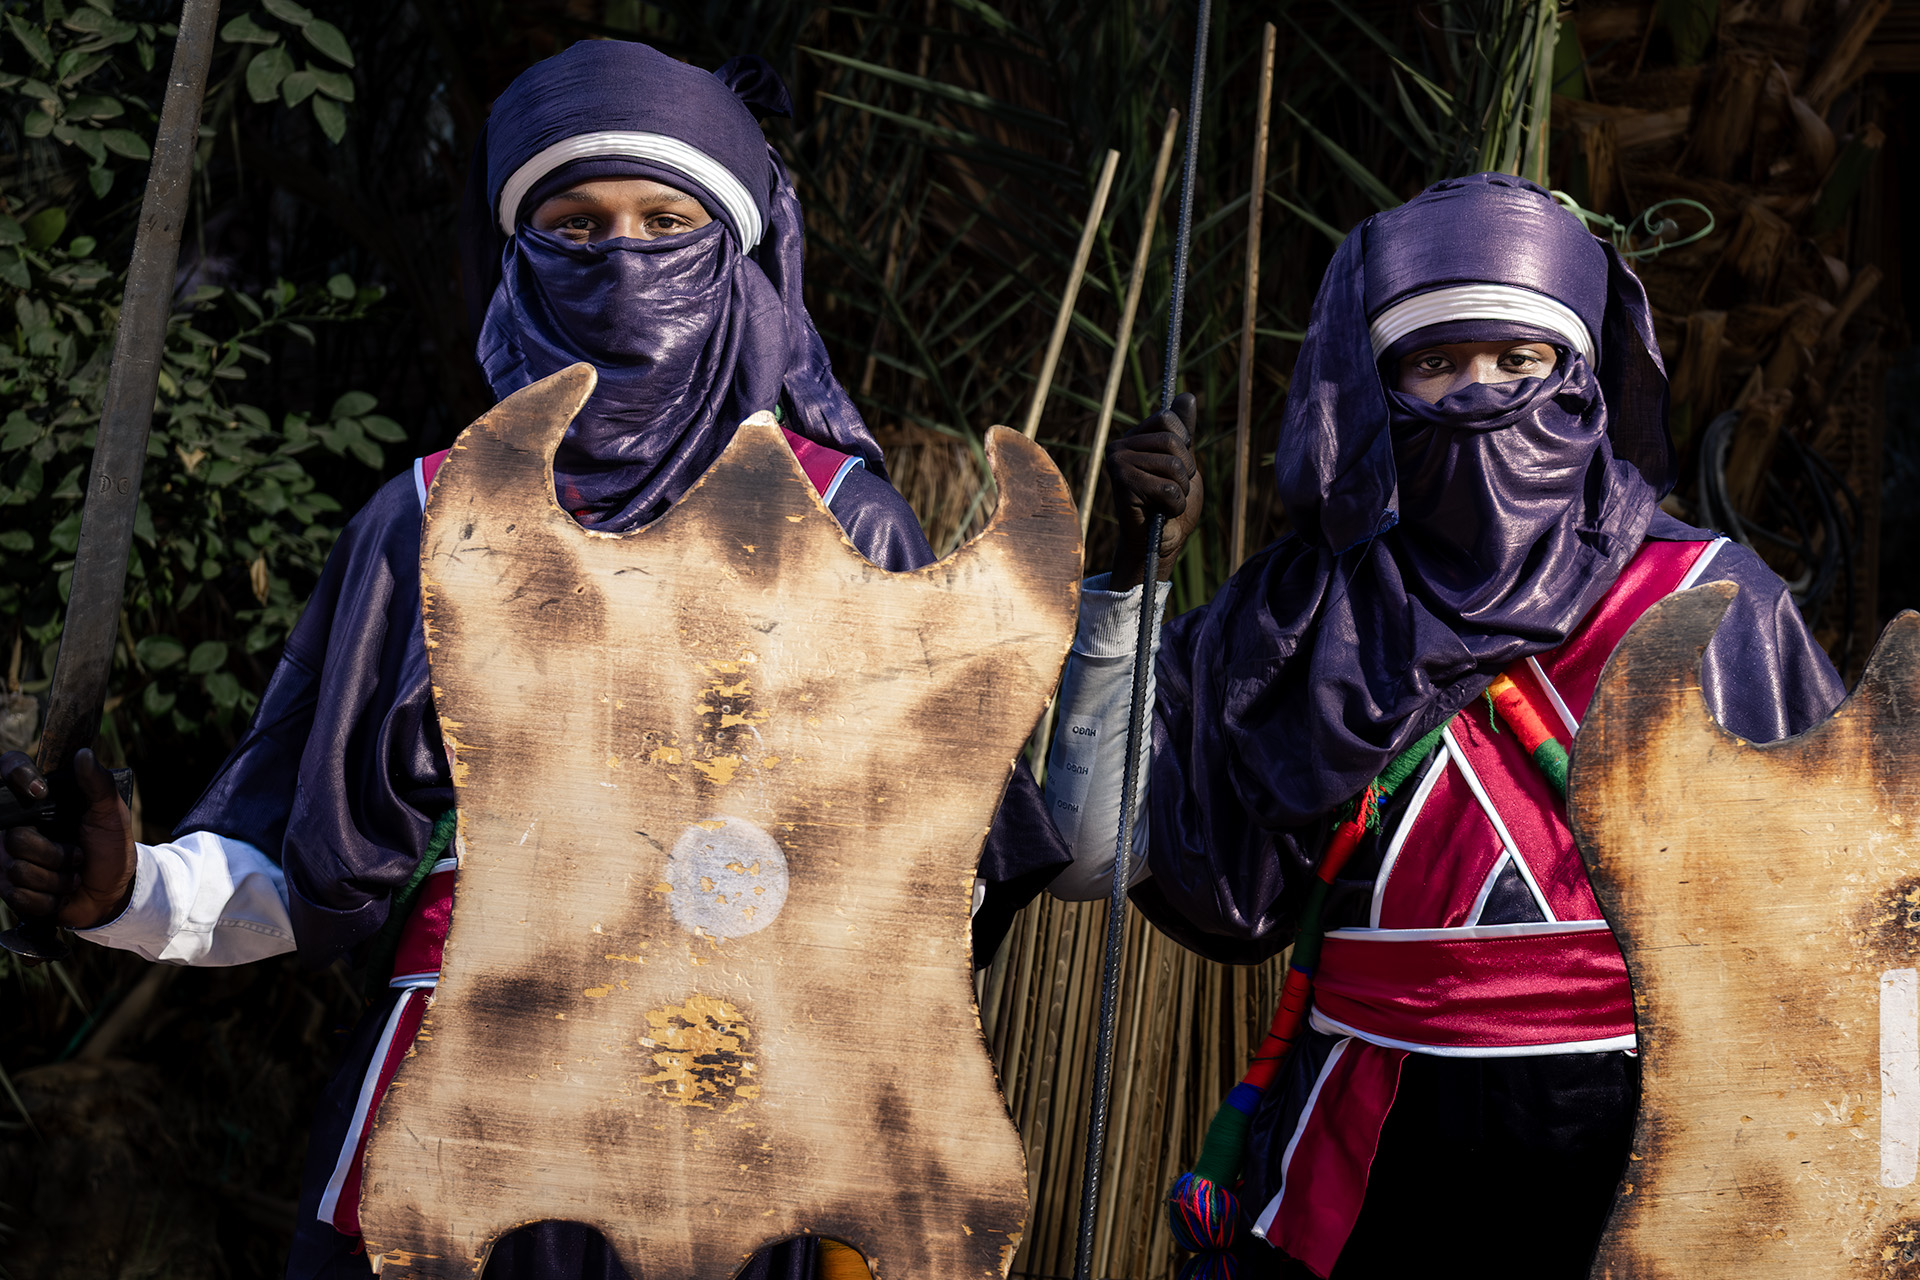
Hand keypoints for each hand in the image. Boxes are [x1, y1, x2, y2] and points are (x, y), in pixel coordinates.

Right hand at [1, 748, 135, 929]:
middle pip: (15, 838)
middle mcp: (14, 827)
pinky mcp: (8, 889)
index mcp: (37, 802)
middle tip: (78, 854)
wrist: (111, 891)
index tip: (40, 791)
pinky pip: (19, 896)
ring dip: (57, 879)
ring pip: (18, 869)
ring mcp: (6, 858)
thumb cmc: (110, 847)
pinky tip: (59, 893)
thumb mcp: (111, 814)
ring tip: (71, 874)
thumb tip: (84, 754)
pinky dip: (49, 898)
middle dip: (56, 854)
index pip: (7, 769)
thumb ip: (98, 784)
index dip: (16, 775)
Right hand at [1106, 392, 1202, 590]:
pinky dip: (1175, 506)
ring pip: (1174, 466)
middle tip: (1174, 489)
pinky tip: (1161, 513)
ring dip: (1181, 490)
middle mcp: (1119, 446)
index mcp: (1134, 437)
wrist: (1159, 543)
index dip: (1184, 443)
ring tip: (1167, 502)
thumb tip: (1187, 397)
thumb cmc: (1171, 504)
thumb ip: (1183, 432)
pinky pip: (1168, 489)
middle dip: (1186, 471)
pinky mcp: (1122, 486)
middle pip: (1174, 442)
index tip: (1178, 466)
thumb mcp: (1183, 463)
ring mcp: (1117, 465)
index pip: (1169, 418)